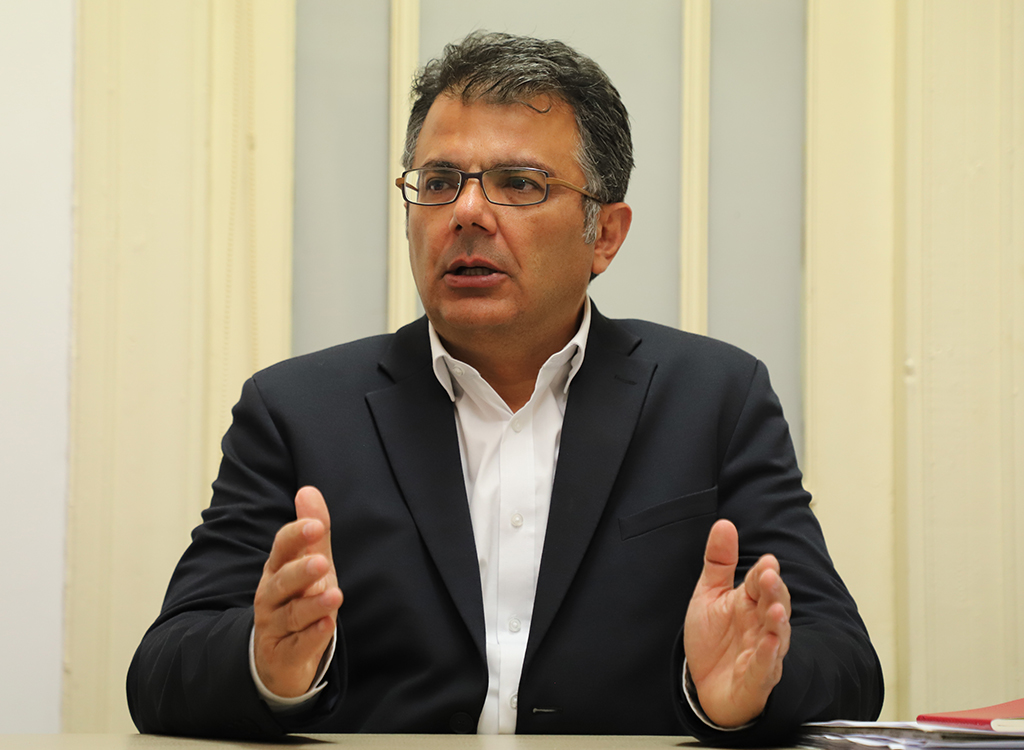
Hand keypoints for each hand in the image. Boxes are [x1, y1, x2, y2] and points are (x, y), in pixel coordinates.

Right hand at [253, 486, 342, 697]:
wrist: (277, 656)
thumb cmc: (296, 601)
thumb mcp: (308, 564)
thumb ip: (313, 532)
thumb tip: (308, 490)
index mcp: (277, 570)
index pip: (282, 549)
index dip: (297, 536)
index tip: (315, 524)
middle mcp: (271, 597)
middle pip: (283, 582)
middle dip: (301, 571)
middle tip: (322, 562)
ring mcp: (275, 627)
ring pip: (292, 615)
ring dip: (313, 605)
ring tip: (334, 595)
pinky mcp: (284, 655)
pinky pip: (298, 645)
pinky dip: (313, 636)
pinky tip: (328, 625)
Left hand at [684, 519, 790, 726]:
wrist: (703, 685)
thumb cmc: (712, 640)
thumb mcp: (709, 594)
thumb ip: (718, 561)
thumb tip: (724, 524)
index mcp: (749, 603)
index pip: (759, 584)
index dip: (763, 573)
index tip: (767, 561)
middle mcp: (760, 626)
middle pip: (774, 605)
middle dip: (773, 592)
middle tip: (769, 576)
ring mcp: (762, 654)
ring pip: (776, 636)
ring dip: (777, 623)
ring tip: (775, 610)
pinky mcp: (756, 680)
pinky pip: (765, 668)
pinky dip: (768, 658)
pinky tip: (769, 645)